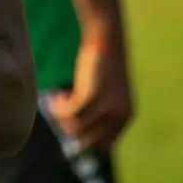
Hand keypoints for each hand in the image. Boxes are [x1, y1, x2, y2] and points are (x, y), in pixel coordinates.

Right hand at [49, 28, 133, 149]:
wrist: (106, 37)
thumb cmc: (103, 61)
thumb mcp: (107, 91)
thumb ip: (99, 111)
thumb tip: (74, 131)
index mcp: (126, 116)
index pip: (103, 144)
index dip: (83, 136)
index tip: (70, 122)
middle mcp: (119, 115)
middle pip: (87, 139)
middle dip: (70, 127)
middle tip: (61, 108)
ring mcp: (106, 107)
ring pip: (74, 126)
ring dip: (61, 115)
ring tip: (57, 97)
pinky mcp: (91, 97)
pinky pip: (67, 113)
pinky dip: (57, 107)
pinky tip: (56, 94)